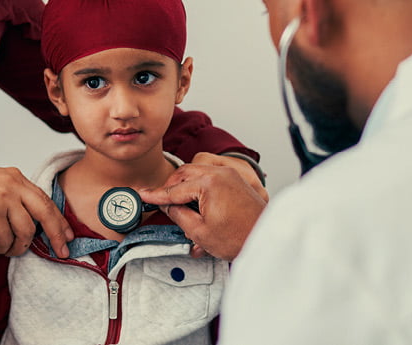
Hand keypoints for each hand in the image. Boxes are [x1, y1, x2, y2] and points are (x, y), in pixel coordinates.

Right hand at [0, 165, 72, 257]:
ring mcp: (3, 198)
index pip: (45, 199)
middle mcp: (13, 184)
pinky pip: (6, 239)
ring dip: (18, 247)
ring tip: (5, 250)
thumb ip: (13, 197)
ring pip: (26, 231)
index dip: (59, 219)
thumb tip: (31, 224)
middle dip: (56, 235)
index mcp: (16, 177)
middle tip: (61, 251)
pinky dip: (1, 248)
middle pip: (46, 213)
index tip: (68, 234)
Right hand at [139, 161, 266, 260]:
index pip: (174, 189)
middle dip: (171, 188)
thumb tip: (168, 206)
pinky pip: (211, 178)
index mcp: (208, 182)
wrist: (267, 239)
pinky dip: (200, 187)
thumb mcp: (199, 231)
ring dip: (186, 187)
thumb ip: (178, 214)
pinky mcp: (236, 180)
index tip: (143, 195)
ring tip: (180, 206)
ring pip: (197, 173)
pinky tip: (197, 205)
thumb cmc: (240, 237)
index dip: (156, 195)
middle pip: (185, 174)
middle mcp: (220, 172)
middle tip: (161, 203)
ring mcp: (230, 174)